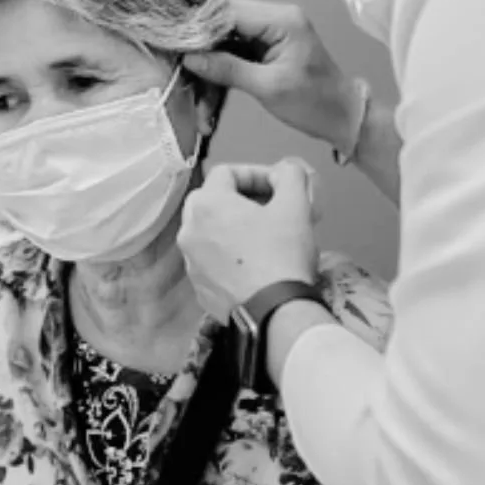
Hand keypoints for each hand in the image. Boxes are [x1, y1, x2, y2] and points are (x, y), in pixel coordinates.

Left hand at [179, 158, 319, 318]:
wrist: (274, 312)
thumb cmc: (282, 256)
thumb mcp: (295, 205)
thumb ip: (291, 176)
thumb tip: (285, 172)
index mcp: (207, 205)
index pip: (227, 172)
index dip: (256, 173)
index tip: (280, 186)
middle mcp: (189, 231)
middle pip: (212, 201)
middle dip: (242, 199)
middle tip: (270, 208)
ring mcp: (191, 263)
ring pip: (210, 232)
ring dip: (235, 228)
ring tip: (265, 236)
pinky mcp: (199, 289)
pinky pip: (212, 261)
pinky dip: (230, 256)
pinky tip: (256, 265)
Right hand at [184, 0, 362, 152]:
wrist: (343, 117)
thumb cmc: (315, 103)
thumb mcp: (269, 88)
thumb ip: (229, 69)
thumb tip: (190, 58)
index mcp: (281, 19)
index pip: (228, 12)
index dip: (198, 27)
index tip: (173, 46)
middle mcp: (274, 17)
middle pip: (223, 25)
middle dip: (201, 53)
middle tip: (181, 76)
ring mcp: (270, 32)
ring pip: (224, 42)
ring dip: (209, 70)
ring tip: (198, 101)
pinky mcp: (266, 48)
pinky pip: (233, 54)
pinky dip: (220, 74)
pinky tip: (208, 98)